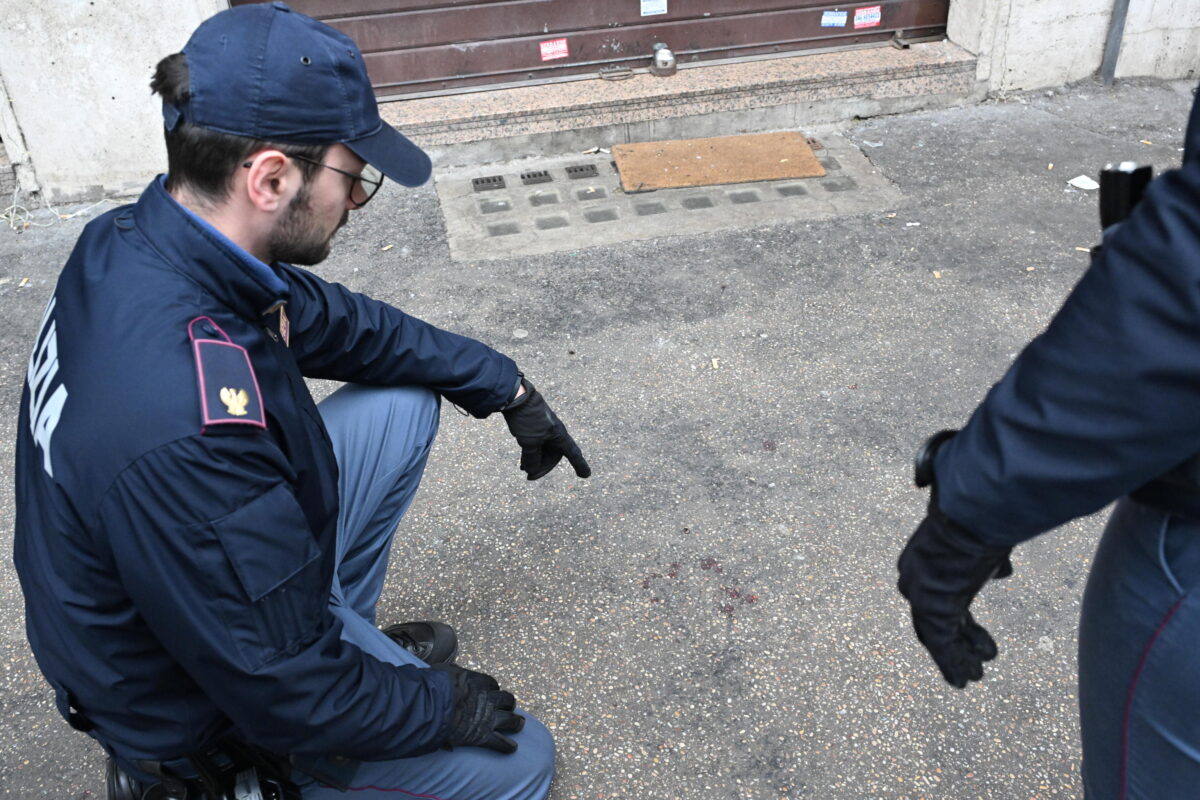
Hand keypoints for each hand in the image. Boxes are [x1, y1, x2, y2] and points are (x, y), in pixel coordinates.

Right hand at [431, 664, 524, 753]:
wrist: (434, 705)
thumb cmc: (436, 686)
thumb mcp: (444, 670)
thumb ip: (452, 672)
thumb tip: (450, 671)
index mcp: (479, 682)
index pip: (492, 684)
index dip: (492, 689)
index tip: (490, 691)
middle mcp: (488, 699)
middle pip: (506, 699)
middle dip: (508, 703)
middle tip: (508, 706)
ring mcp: (488, 718)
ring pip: (510, 720)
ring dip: (516, 722)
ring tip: (518, 724)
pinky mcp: (482, 736)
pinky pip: (500, 743)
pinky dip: (507, 746)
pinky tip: (512, 748)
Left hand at [501, 378, 590, 479]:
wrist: (516, 396)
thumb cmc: (527, 418)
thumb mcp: (529, 442)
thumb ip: (532, 459)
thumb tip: (532, 470)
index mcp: (560, 435)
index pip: (573, 454)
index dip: (579, 465)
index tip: (586, 475)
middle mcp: (555, 432)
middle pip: (554, 455)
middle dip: (543, 466)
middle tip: (529, 476)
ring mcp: (545, 428)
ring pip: (544, 449)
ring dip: (535, 460)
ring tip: (523, 468)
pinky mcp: (535, 424)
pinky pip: (537, 443)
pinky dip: (531, 452)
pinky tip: (523, 459)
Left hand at [897, 503, 1012, 687]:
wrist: (976, 511)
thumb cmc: (982, 517)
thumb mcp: (984, 542)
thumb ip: (987, 562)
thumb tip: (1000, 572)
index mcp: (923, 560)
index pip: (938, 597)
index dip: (959, 621)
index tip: (977, 635)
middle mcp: (915, 577)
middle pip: (933, 620)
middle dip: (957, 641)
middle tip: (976, 661)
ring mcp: (920, 593)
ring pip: (936, 636)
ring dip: (957, 659)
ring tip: (974, 677)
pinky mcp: (931, 607)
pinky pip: (940, 644)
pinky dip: (952, 664)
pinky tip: (964, 681)